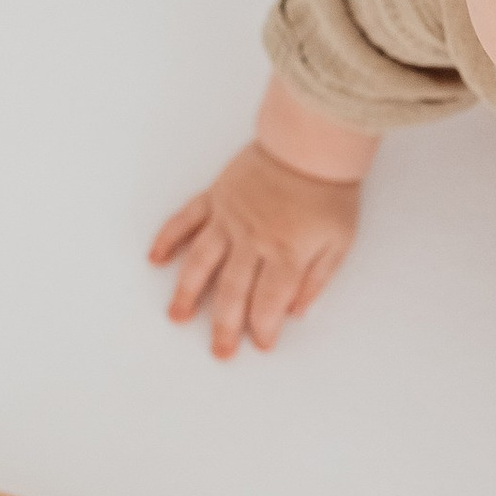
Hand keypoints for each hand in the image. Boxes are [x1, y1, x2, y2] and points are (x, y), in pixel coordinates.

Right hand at [150, 143, 361, 355]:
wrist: (310, 144)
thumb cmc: (329, 192)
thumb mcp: (339, 242)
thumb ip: (316, 280)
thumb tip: (296, 311)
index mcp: (286, 253)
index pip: (269, 302)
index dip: (264, 328)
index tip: (261, 345)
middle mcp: (252, 240)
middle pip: (233, 291)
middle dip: (225, 327)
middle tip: (220, 351)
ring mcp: (229, 218)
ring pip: (201, 261)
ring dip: (187, 292)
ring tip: (177, 316)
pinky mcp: (215, 198)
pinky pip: (185, 220)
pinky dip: (168, 238)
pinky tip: (155, 259)